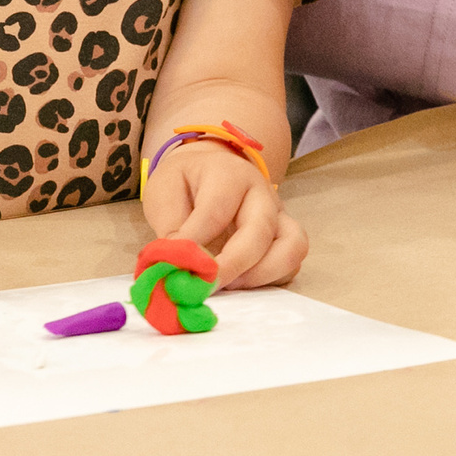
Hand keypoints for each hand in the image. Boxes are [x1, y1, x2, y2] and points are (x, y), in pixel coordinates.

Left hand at [140, 141, 304, 289]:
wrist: (207, 170)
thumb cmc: (185, 182)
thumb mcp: (163, 192)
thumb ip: (171, 227)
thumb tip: (179, 265)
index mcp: (228, 175)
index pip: (216, 211)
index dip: (196, 243)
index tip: (178, 265)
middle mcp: (262, 193)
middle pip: (260, 231)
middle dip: (232, 265)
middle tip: (206, 285)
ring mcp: (279, 216)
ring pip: (291, 248)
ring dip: (259, 275)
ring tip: (227, 284)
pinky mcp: (287, 238)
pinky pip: (291, 265)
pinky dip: (269, 281)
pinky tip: (239, 283)